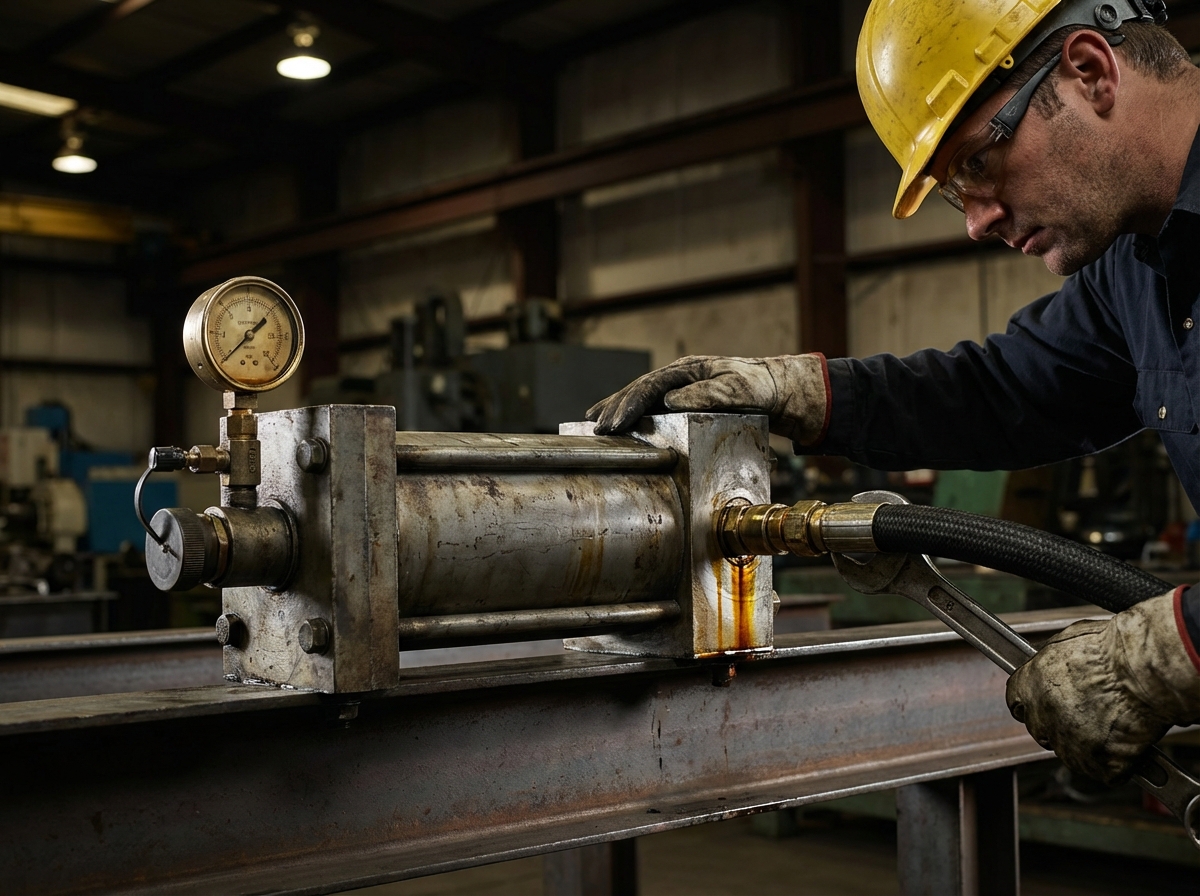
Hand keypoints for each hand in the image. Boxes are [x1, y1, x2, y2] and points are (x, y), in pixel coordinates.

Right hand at [585, 354, 828, 443]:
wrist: (776, 391)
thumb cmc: (758, 387)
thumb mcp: (737, 389)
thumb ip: (706, 393)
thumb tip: (670, 400)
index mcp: (686, 370)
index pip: (649, 386)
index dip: (629, 404)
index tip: (615, 422)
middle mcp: (677, 377)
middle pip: (638, 390)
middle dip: (616, 409)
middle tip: (599, 429)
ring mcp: (678, 389)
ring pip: (640, 398)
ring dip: (617, 411)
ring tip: (593, 423)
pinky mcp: (682, 403)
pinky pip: (650, 408)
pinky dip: (630, 415)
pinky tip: (616, 424)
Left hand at [1006, 589, 1199, 784]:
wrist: (1142, 669)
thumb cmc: (1112, 649)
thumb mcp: (1067, 642)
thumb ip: (1054, 664)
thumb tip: (1057, 669)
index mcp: (1030, 684)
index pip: (1017, 703)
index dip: (1034, 706)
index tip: (1044, 707)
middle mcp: (1042, 716)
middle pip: (1042, 731)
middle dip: (1059, 727)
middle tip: (1087, 718)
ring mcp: (1069, 743)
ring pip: (1071, 755)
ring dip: (1088, 748)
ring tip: (1113, 729)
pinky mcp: (1098, 764)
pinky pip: (1104, 771)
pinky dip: (1117, 764)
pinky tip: (1129, 745)